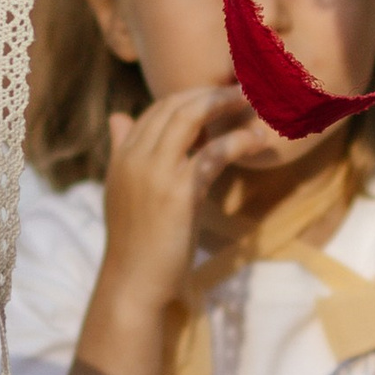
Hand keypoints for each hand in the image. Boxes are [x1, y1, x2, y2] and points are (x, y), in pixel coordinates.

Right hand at [91, 87, 254, 315]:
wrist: (133, 281)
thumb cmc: (134, 242)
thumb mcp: (123, 191)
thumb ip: (122, 151)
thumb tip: (117, 116)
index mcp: (122, 156)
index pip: (156, 109)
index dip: (189, 97)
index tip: (217, 99)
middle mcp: (135, 157)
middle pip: (174, 104)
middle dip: (210, 93)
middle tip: (240, 94)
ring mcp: (155, 171)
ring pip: (192, 116)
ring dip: (225, 104)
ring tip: (252, 103)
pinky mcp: (179, 190)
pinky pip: (214, 151)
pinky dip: (239, 141)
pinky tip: (257, 141)